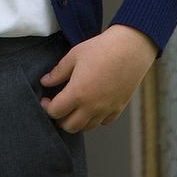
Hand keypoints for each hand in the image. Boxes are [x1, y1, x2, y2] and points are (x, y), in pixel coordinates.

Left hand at [39, 25, 157, 133]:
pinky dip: (94, 118)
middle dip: (60, 118)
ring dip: (76, 121)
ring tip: (74, 107)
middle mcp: (92, 106)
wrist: (130, 49)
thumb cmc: (101, 49)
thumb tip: (45, 82)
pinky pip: (103, 122)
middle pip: (70, 126)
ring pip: (86, 127)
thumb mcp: (74, 56)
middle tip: (58, 106)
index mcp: (77, 93)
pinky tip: (92, 106)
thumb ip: (58, 72)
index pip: (55, 112)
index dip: (47, 107)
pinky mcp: (118, 108)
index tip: (46, 99)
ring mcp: (106, 109)